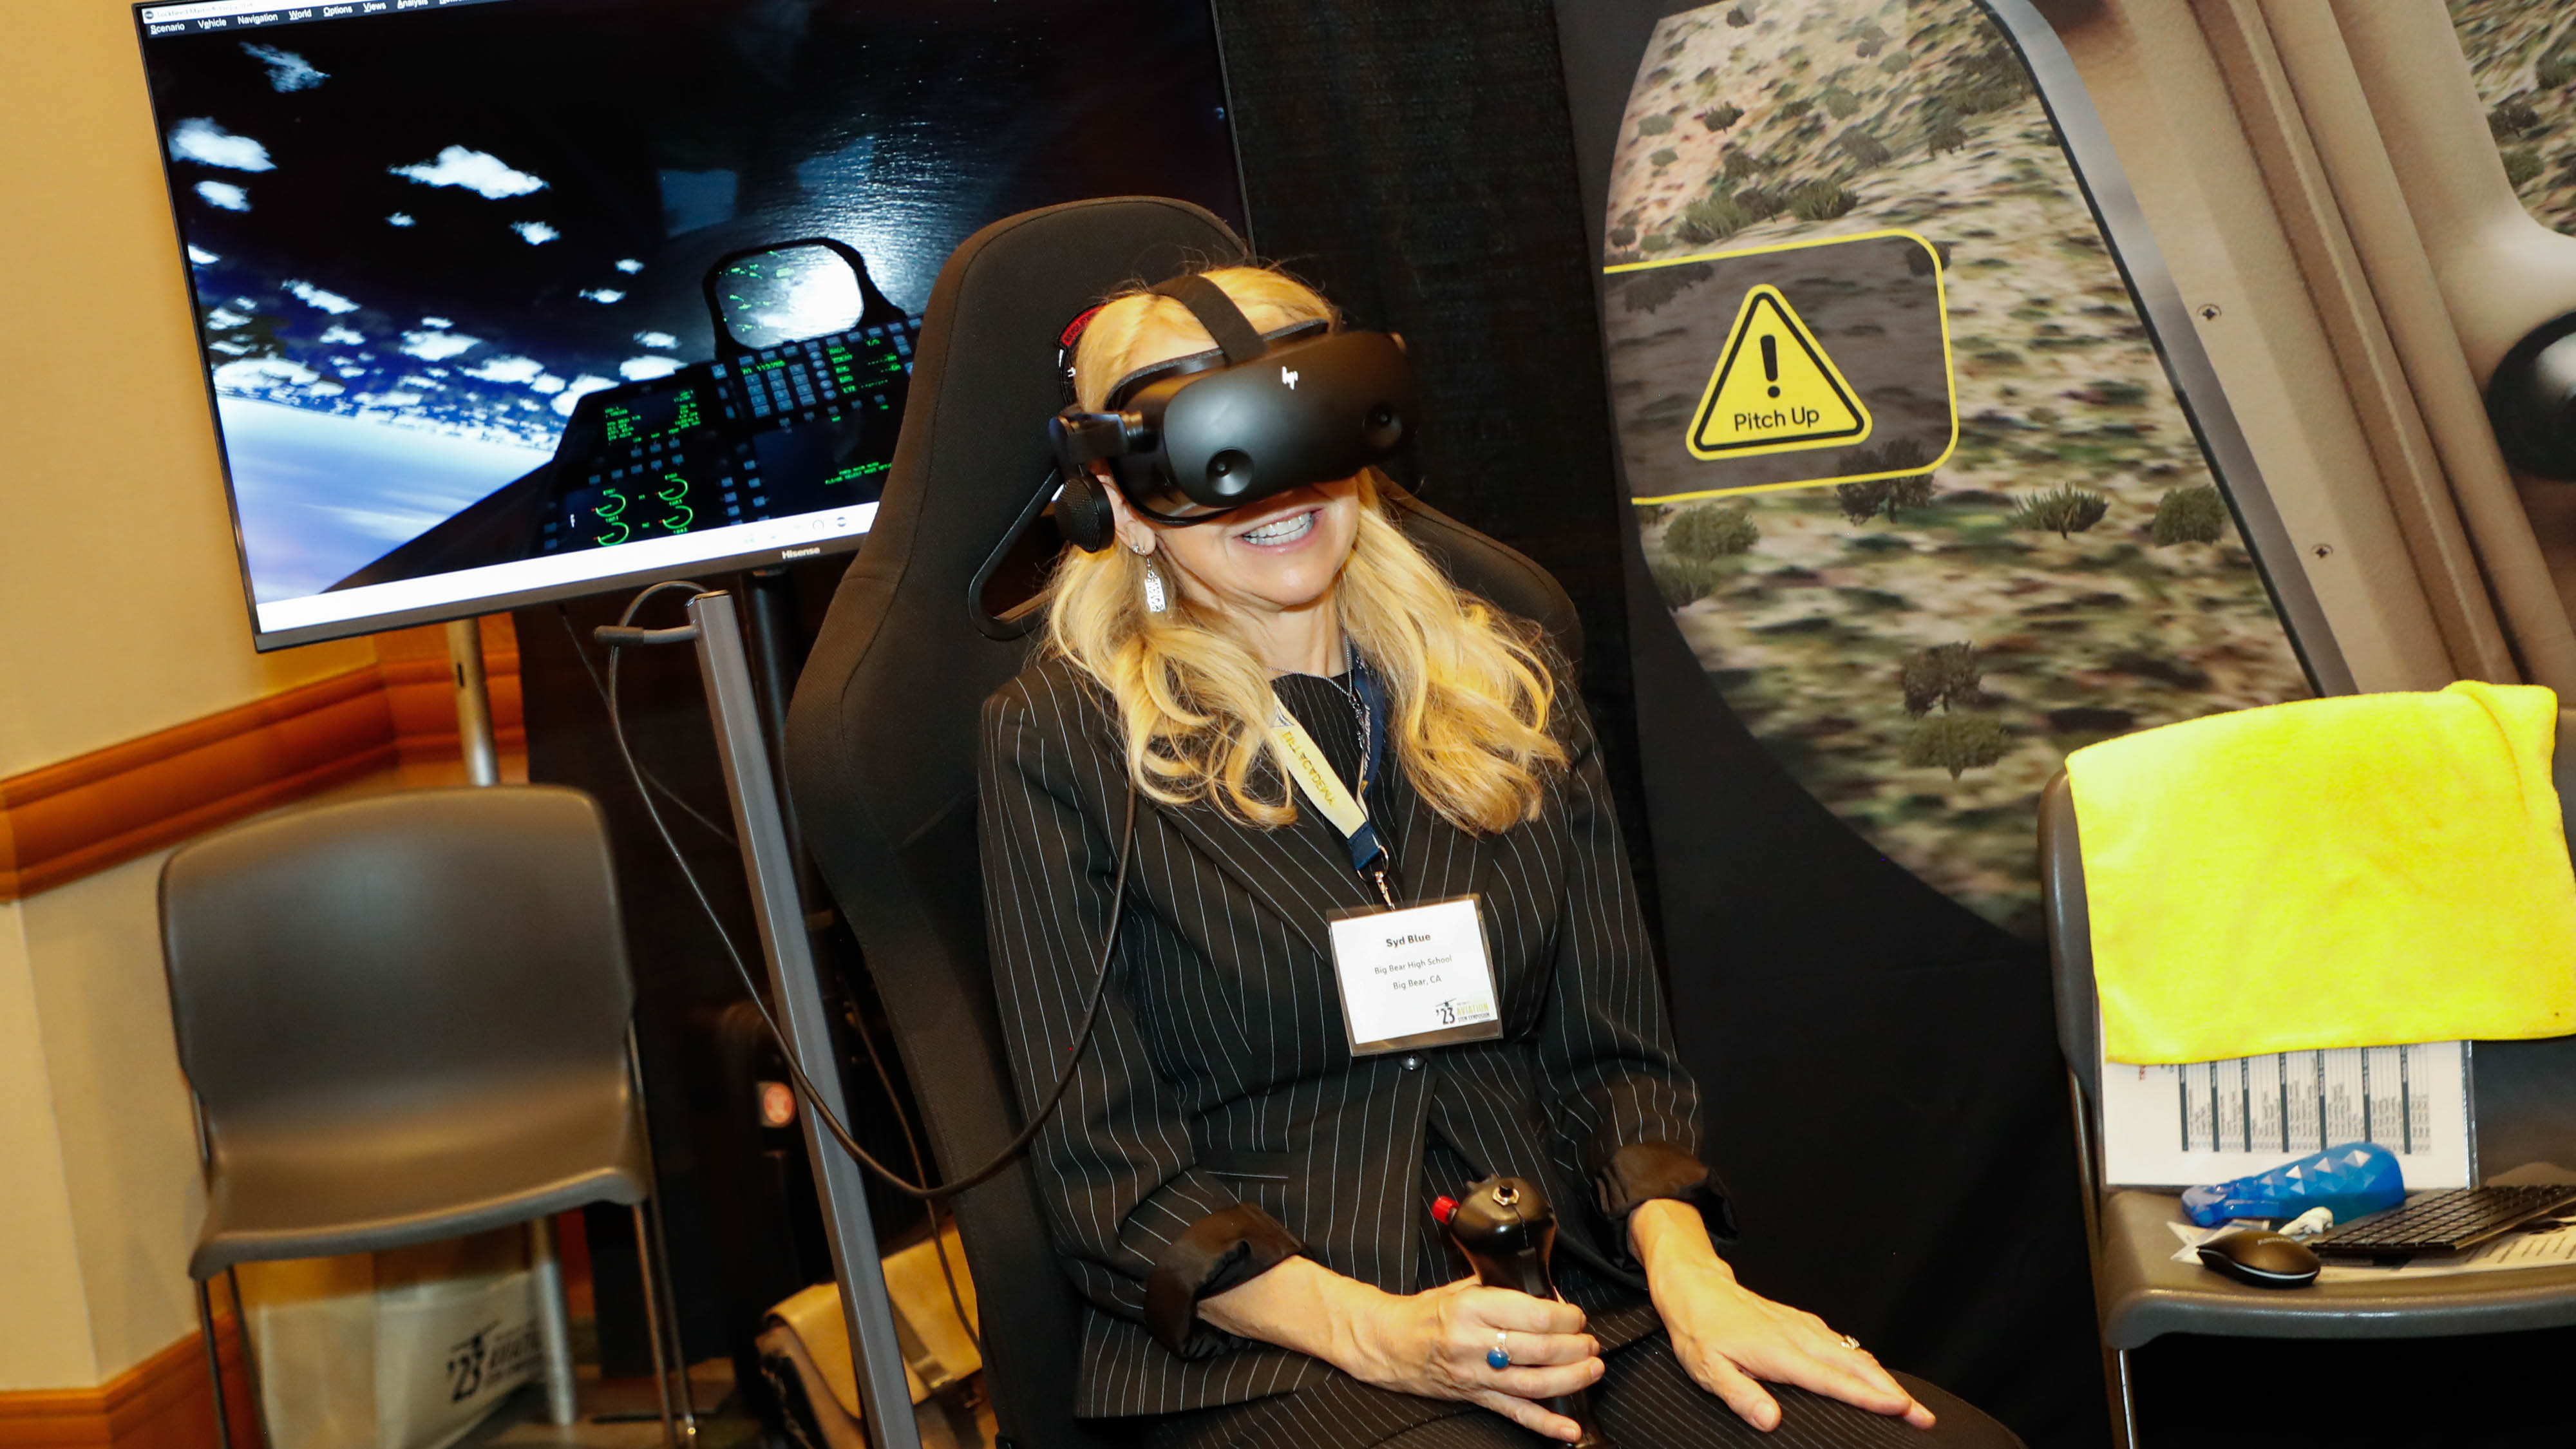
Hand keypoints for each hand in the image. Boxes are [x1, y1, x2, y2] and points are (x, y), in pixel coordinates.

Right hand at [1199, 1258, 1604, 1442]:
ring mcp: (1475, 1373)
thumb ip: (1500, 1287)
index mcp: (1473, 1307)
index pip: (1531, 1314)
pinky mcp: (1474, 1395)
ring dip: (1569, 1379)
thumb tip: (1542, 1289)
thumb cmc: (1425, 1312)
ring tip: (1591, 1371)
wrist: (1387, 1341)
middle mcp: (1475, 1342)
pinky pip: (1515, 1412)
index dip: (1564, 1317)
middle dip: (1574, 1348)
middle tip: (1590, 1343)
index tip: (1577, 1316)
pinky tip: (1569, 1428)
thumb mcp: (1461, 1287)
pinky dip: (1545, 1424)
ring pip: (1532, 1383)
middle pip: (1538, 1350)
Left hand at [1630, 1200, 1932, 1432]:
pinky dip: (1864, 1360)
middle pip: (1856, 1366)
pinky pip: (1841, 1343)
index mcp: (1780, 1352)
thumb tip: (1770, 1420)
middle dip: (1893, 1391)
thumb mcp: (1708, 1369)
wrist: (1694, 1287)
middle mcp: (1798, 1337)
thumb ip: (1741, 1395)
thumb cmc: (1699, 1330)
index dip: (1869, 1397)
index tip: (1901, 1409)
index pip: (1833, 1381)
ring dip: (1884, 1377)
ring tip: (1908, 1402)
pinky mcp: (1801, 1322)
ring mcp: (1802, 1327)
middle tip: (1923, 1415)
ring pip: (1853, 1353)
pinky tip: (1872, 1372)